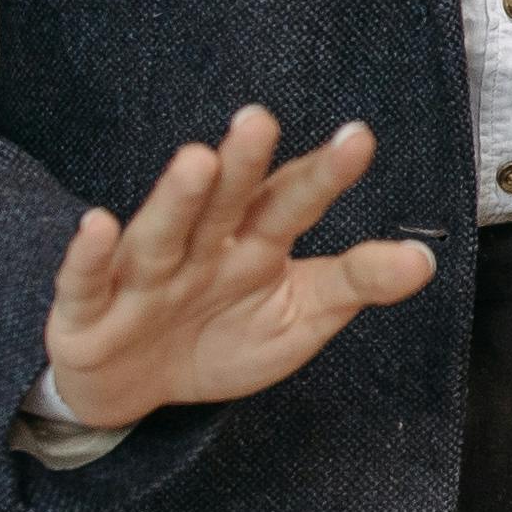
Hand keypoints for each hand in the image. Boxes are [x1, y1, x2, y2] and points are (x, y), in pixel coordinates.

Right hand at [37, 105, 436, 432]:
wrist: (135, 390)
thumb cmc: (222, 340)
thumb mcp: (299, 317)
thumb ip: (355, 284)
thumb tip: (425, 260)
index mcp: (254, 243)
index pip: (292, 202)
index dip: (323, 175)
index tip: (358, 140)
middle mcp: (199, 246)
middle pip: (225, 202)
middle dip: (242, 164)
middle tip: (261, 121)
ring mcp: (141, 275)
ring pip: (160, 233)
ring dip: (176, 198)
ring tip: (197, 162)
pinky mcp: (87, 311)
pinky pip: (86, 282)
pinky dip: (89, 257)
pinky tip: (98, 225)